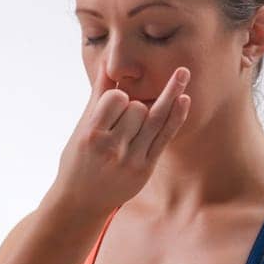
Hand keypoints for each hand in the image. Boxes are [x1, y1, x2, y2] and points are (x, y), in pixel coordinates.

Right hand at [52, 61, 191, 215]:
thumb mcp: (82, 128)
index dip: (119, 97)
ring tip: (183, 73)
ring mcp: (130, 160)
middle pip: (138, 108)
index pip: (116, 99)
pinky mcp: (145, 169)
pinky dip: (176, 117)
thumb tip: (107, 61)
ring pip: (154, 118)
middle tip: (123, 124)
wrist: (81, 202)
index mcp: (91, 135)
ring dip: (164, 100)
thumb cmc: (78, 159)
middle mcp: (112, 148)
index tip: (113, 107)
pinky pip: (164, 137)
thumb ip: (98, 95)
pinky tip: (185, 98)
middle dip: (135, 107)